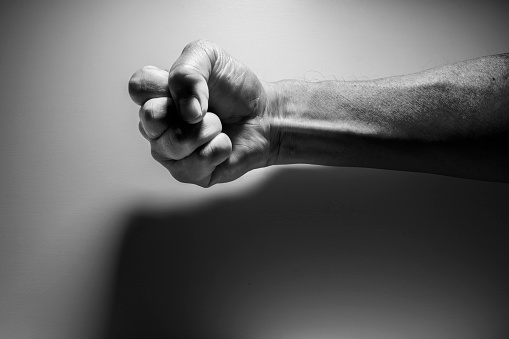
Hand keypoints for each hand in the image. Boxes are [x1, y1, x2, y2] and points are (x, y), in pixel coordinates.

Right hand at [128, 40, 277, 186]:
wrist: (264, 115)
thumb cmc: (234, 89)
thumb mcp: (211, 58)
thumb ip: (188, 69)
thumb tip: (186, 108)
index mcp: (155, 95)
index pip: (138, 87)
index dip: (166, 84)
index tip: (193, 84)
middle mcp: (156, 126)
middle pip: (150, 118)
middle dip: (190, 109)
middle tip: (206, 109)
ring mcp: (169, 152)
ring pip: (177, 142)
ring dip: (210, 128)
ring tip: (218, 125)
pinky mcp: (187, 173)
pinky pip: (198, 162)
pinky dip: (220, 147)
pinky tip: (223, 143)